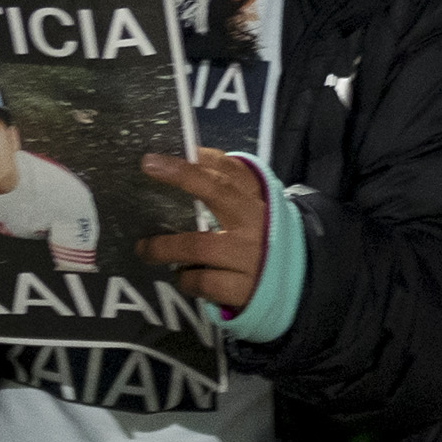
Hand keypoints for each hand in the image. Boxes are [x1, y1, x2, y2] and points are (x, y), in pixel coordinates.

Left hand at [138, 150, 270, 309]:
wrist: (299, 279)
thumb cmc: (260, 236)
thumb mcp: (250, 206)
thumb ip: (225, 179)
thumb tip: (189, 153)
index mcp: (253, 200)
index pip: (223, 173)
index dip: (187, 166)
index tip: (151, 161)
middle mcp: (254, 224)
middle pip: (216, 195)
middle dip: (180, 183)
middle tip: (142, 190)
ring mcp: (251, 257)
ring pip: (199, 246)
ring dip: (165, 248)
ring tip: (147, 250)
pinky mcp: (245, 289)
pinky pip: (204, 282)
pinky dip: (186, 279)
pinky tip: (182, 277)